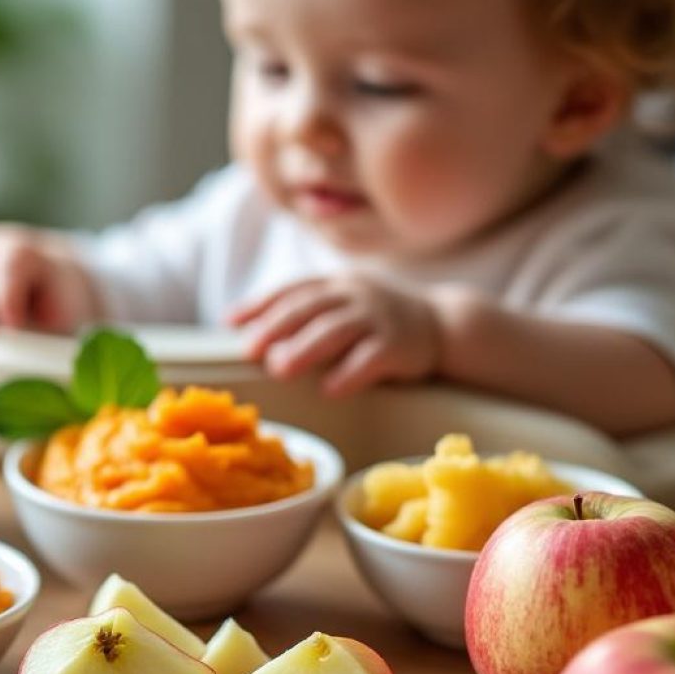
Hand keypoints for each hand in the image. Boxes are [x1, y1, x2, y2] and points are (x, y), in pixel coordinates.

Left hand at [228, 274, 440, 395]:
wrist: (443, 324)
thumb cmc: (378, 321)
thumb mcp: (344, 305)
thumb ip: (306, 313)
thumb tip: (249, 331)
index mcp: (337, 284)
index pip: (292, 290)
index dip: (260, 304)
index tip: (231, 322)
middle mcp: (355, 295)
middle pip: (309, 308)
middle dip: (276, 328)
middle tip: (250, 350)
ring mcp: (379, 318)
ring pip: (335, 330)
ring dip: (304, 350)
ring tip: (278, 370)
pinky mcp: (400, 345)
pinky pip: (370, 359)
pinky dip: (348, 374)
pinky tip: (328, 389)